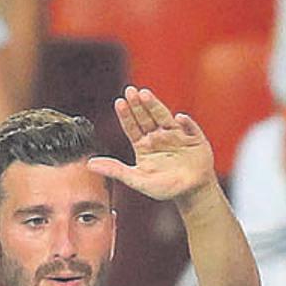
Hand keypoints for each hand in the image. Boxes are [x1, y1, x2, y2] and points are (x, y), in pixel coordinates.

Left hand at [87, 86, 217, 201]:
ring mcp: (177, 136)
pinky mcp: (195, 139)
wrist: (193, 193)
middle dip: (138, 104)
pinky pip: (190, 128)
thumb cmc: (167, 188)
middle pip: (147, 117)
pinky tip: (179, 119)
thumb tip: (90, 164)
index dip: (126, 114)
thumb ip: (116, 171)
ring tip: (146, 94)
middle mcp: (159, 137)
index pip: (132, 126)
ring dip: (155, 106)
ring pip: (165, 117)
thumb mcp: (138, 181)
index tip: (119, 102)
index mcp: (144, 145)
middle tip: (130, 91)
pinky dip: (186, 123)